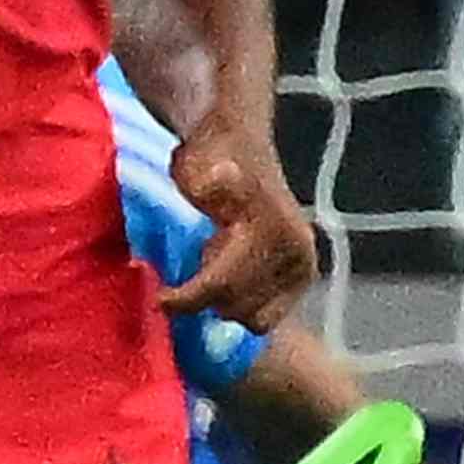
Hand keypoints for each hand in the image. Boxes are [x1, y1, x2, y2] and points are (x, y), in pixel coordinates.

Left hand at [154, 111, 317, 327]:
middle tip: (197, 257)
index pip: (223, 285)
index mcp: (275, 230)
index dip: (186, 298)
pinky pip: (266, 315)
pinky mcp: (301, 279)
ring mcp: (303, 268)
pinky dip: (241, 303)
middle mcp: (298, 253)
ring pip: (253, 318)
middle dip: (207, 294)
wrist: (238, 145)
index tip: (160, 297)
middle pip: (237, 307)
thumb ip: (208, 182)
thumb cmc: (211, 157)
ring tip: (215, 259)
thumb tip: (219, 176)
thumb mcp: (198, 166)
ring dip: (225, 299)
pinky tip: (228, 269)